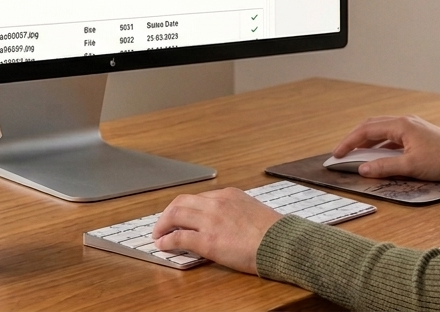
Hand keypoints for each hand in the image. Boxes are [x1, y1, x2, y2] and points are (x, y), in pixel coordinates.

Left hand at [151, 188, 282, 274]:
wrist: (281, 242)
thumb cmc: (274, 232)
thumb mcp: (253, 211)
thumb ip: (237, 212)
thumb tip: (228, 223)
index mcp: (229, 195)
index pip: (199, 197)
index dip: (185, 208)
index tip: (180, 215)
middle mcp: (217, 203)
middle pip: (181, 202)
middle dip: (168, 213)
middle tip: (162, 223)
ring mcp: (211, 221)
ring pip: (175, 215)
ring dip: (162, 224)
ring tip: (158, 234)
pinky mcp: (208, 240)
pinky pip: (179, 237)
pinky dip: (167, 240)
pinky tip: (163, 245)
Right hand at [332, 115, 439, 180]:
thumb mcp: (411, 167)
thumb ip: (385, 167)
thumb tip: (363, 169)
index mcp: (400, 125)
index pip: (366, 130)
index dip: (349, 142)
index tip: (337, 154)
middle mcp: (403, 122)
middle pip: (371, 126)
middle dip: (354, 139)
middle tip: (342, 152)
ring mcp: (411, 126)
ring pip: (381, 130)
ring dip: (367, 141)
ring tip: (356, 153)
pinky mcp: (417, 134)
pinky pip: (391, 136)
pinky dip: (380, 144)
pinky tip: (378, 155)